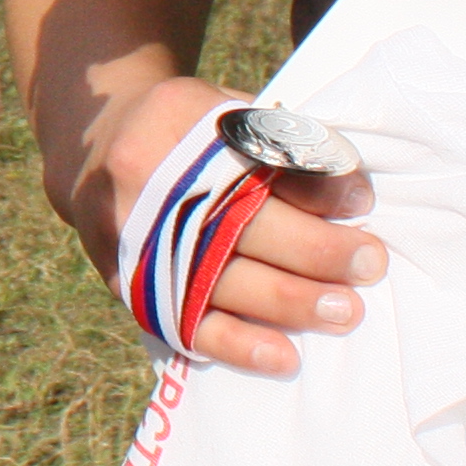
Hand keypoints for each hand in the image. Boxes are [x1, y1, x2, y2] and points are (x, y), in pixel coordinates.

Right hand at [80, 72, 381, 373]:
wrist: (97, 148)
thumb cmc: (191, 132)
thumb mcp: (228, 109)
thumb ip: (281, 141)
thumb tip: (350, 191)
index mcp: (177, 117)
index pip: (255, 154)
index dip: (314, 183)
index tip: (361, 202)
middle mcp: (144, 175)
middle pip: (237, 220)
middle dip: (312, 248)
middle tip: (368, 264)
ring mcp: (130, 235)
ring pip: (217, 278)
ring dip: (289, 301)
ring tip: (344, 312)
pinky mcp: (126, 283)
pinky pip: (184, 322)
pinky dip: (236, 344)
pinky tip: (283, 356)